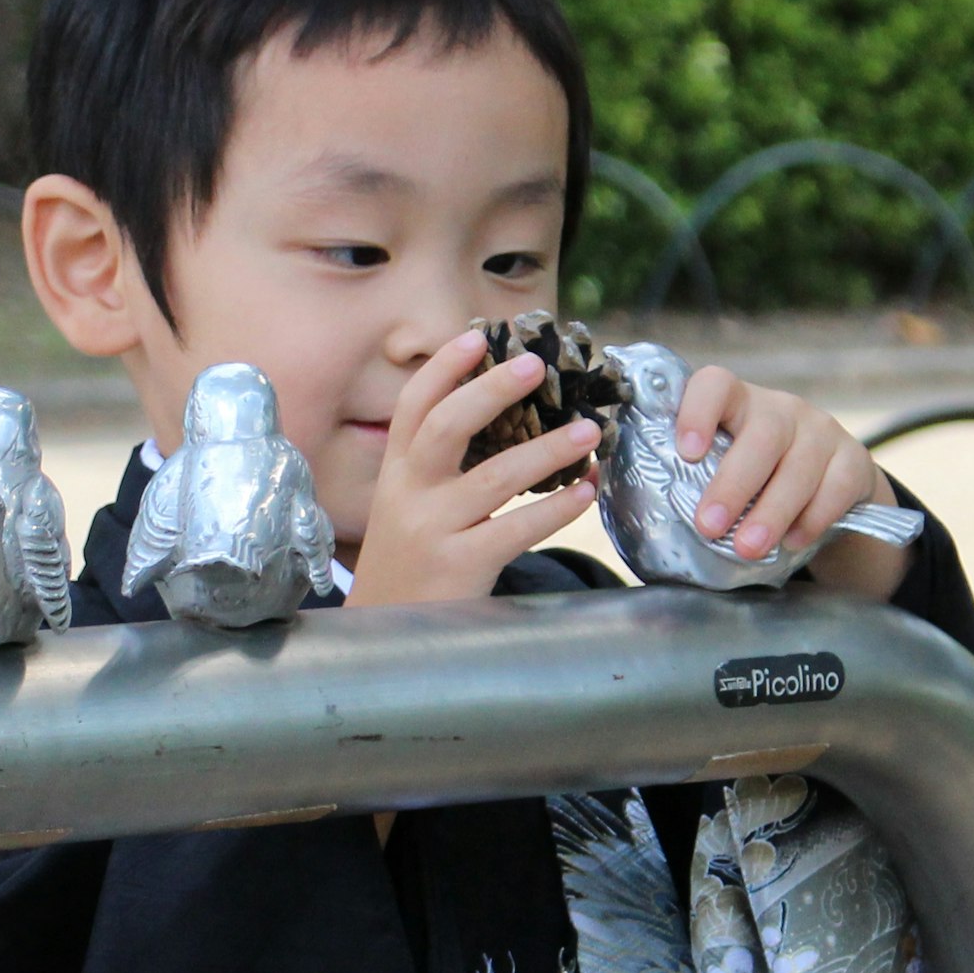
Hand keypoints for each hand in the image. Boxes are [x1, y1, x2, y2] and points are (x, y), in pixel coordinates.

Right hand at [345, 329, 604, 607]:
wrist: (385, 635)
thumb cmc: (410, 564)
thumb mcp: (407, 508)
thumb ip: (438, 468)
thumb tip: (504, 419)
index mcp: (396, 473)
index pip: (414, 408)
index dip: (443, 369)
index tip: (477, 337)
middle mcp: (409, 495)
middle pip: (446, 427)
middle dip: (492, 390)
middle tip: (537, 365)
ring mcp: (432, 531)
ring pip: (493, 476)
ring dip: (546, 450)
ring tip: (588, 432)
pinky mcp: (459, 567)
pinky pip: (516, 529)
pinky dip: (556, 508)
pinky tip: (584, 492)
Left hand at [670, 365, 912, 598]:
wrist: (827, 487)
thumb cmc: (754, 480)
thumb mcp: (721, 467)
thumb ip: (685, 477)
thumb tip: (625, 501)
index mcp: (737, 403)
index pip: (716, 385)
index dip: (698, 412)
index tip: (686, 452)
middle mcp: (781, 409)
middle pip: (762, 435)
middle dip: (733, 483)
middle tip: (709, 525)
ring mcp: (821, 431)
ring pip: (799, 465)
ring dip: (772, 511)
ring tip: (748, 548)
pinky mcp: (853, 460)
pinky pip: (835, 487)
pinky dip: (813, 518)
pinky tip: (793, 542)